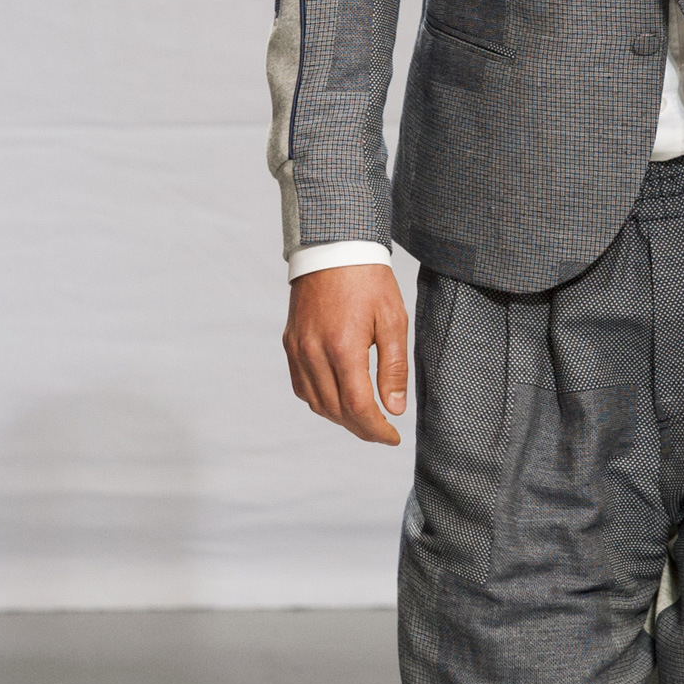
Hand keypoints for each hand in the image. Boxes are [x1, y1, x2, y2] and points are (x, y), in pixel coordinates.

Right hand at [283, 265, 408, 444]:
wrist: (333, 247)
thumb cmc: (368, 280)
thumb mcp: (393, 321)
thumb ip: (393, 368)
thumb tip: (393, 409)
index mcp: (343, 348)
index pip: (358, 408)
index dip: (376, 430)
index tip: (392, 437)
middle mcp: (314, 353)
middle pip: (336, 411)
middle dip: (361, 429)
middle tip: (382, 431)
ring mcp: (298, 349)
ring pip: (315, 403)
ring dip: (340, 418)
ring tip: (364, 418)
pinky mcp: (290, 343)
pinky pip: (301, 386)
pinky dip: (320, 400)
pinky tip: (338, 398)